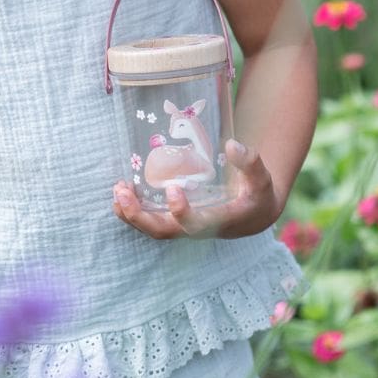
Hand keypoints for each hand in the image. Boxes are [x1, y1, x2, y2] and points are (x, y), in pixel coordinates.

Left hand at [112, 139, 278, 239]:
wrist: (251, 214)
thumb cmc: (256, 194)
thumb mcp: (261, 178)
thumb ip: (251, 162)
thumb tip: (232, 145)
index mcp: (218, 221)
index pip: (195, 225)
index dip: (181, 212)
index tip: (171, 189)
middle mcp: (196, 229)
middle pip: (163, 231)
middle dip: (139, 216)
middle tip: (122, 193)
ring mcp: (183, 227)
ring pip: (152, 228)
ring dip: (130, 213)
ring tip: (117, 190)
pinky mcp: (175, 221)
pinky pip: (149, 221)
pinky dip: (131, 211)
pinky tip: (120, 193)